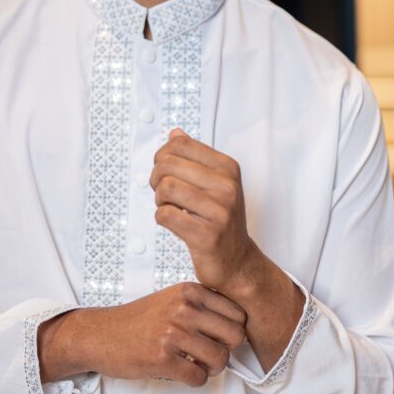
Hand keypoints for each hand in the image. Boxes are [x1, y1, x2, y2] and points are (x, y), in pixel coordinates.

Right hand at [38, 282, 246, 387]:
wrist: (100, 334)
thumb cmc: (138, 320)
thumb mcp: (171, 299)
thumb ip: (201, 306)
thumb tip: (237, 325)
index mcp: (189, 291)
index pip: (238, 313)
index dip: (233, 330)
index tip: (219, 337)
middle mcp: (183, 308)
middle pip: (236, 336)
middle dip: (227, 350)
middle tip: (210, 354)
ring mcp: (173, 333)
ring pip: (221, 359)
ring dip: (212, 368)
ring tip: (197, 365)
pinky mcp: (162, 358)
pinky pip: (199, 377)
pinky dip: (195, 379)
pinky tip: (181, 372)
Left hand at [151, 129, 255, 293]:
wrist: (238, 260)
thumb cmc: (221, 219)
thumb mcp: (215, 183)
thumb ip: (195, 157)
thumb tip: (175, 133)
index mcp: (227, 167)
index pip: (180, 144)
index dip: (163, 156)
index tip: (167, 172)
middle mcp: (226, 186)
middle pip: (168, 164)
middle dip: (156, 179)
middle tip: (163, 193)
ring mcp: (219, 211)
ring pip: (166, 189)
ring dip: (159, 200)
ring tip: (169, 207)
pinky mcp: (207, 236)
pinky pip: (166, 216)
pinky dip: (162, 218)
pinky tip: (173, 222)